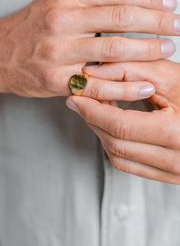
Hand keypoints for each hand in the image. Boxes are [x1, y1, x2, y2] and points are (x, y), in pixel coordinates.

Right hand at [0, 0, 177, 97]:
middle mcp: (61, 21)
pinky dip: (125, 86)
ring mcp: (58, 52)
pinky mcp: (56, 81)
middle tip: (178, 26)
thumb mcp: (55, 2)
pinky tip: (145, 85)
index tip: (169, 3)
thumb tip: (131, 2)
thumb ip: (89, 1)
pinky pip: (98, 84)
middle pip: (120, 18)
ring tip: (168, 49)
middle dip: (157, 22)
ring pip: (114, 50)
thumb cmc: (31, 26)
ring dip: (147, 50)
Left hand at [66, 60, 179, 183]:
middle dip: (93, 119)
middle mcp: (177, 160)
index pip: (120, 126)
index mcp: (177, 133)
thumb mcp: (170, 76)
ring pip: (119, 157)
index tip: (75, 96)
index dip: (92, 110)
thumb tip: (91, 72)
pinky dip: (114, 145)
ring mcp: (175, 173)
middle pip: (116, 143)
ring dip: (101, 132)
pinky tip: (111, 126)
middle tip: (81, 100)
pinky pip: (130, 165)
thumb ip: (130, 69)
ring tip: (96, 110)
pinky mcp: (170, 176)